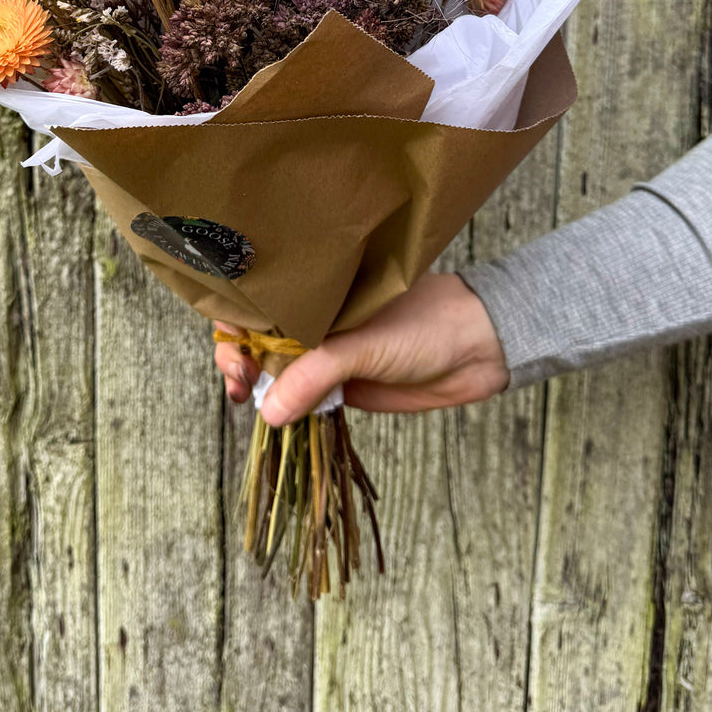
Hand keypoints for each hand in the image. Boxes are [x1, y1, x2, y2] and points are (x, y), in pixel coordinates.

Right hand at [214, 273, 508, 424]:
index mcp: (318, 293)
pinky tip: (275, 419)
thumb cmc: (425, 323)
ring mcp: (329, 354)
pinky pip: (304, 398)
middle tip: (240, 385)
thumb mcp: (363, 343)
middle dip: (240, 360)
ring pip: (278, 372)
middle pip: (259, 340)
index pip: (260, 303)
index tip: (235, 353)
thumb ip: (314, 373)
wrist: (477, 349)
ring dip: (259, 389)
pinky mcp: (344, 385)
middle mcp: (317, 320)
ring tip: (249, 402)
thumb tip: (268, 411)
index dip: (236, 326)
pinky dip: (287, 409)